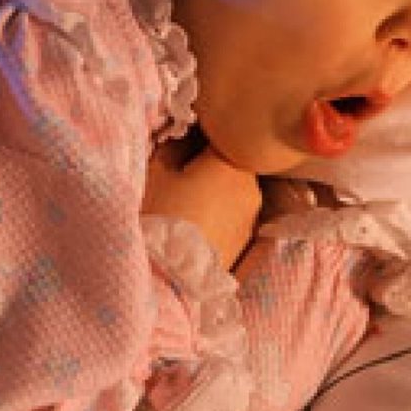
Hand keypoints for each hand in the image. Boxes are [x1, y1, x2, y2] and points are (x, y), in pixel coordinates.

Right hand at [142, 135, 261, 268]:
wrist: (174, 276)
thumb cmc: (162, 217)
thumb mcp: (157, 173)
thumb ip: (174, 146)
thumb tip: (184, 138)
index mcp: (228, 161)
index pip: (217, 134)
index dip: (195, 137)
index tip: (179, 145)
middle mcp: (250, 184)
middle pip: (229, 163)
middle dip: (208, 164)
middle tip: (181, 175)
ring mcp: (253, 213)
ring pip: (234, 189)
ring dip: (216, 190)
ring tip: (187, 203)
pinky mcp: (249, 238)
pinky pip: (234, 213)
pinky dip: (220, 212)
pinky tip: (198, 222)